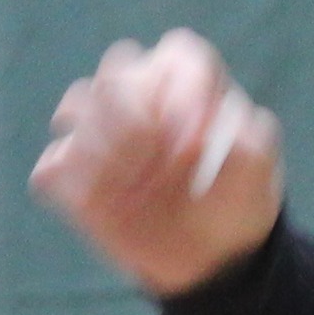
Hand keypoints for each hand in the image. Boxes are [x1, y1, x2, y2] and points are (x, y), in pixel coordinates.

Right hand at [32, 30, 284, 297]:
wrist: (210, 260)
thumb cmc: (237, 205)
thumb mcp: (260, 173)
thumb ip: (249, 137)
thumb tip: (202, 127)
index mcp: (189, 87)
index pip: (177, 55)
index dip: (183, 92)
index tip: (196, 145)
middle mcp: (140, 99)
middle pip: (116, 72)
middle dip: (133, 116)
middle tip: (160, 168)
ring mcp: (102, 135)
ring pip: (77, 108)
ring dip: (102, 148)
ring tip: (132, 191)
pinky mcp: (74, 177)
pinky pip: (53, 164)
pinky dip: (71, 181)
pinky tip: (103, 208)